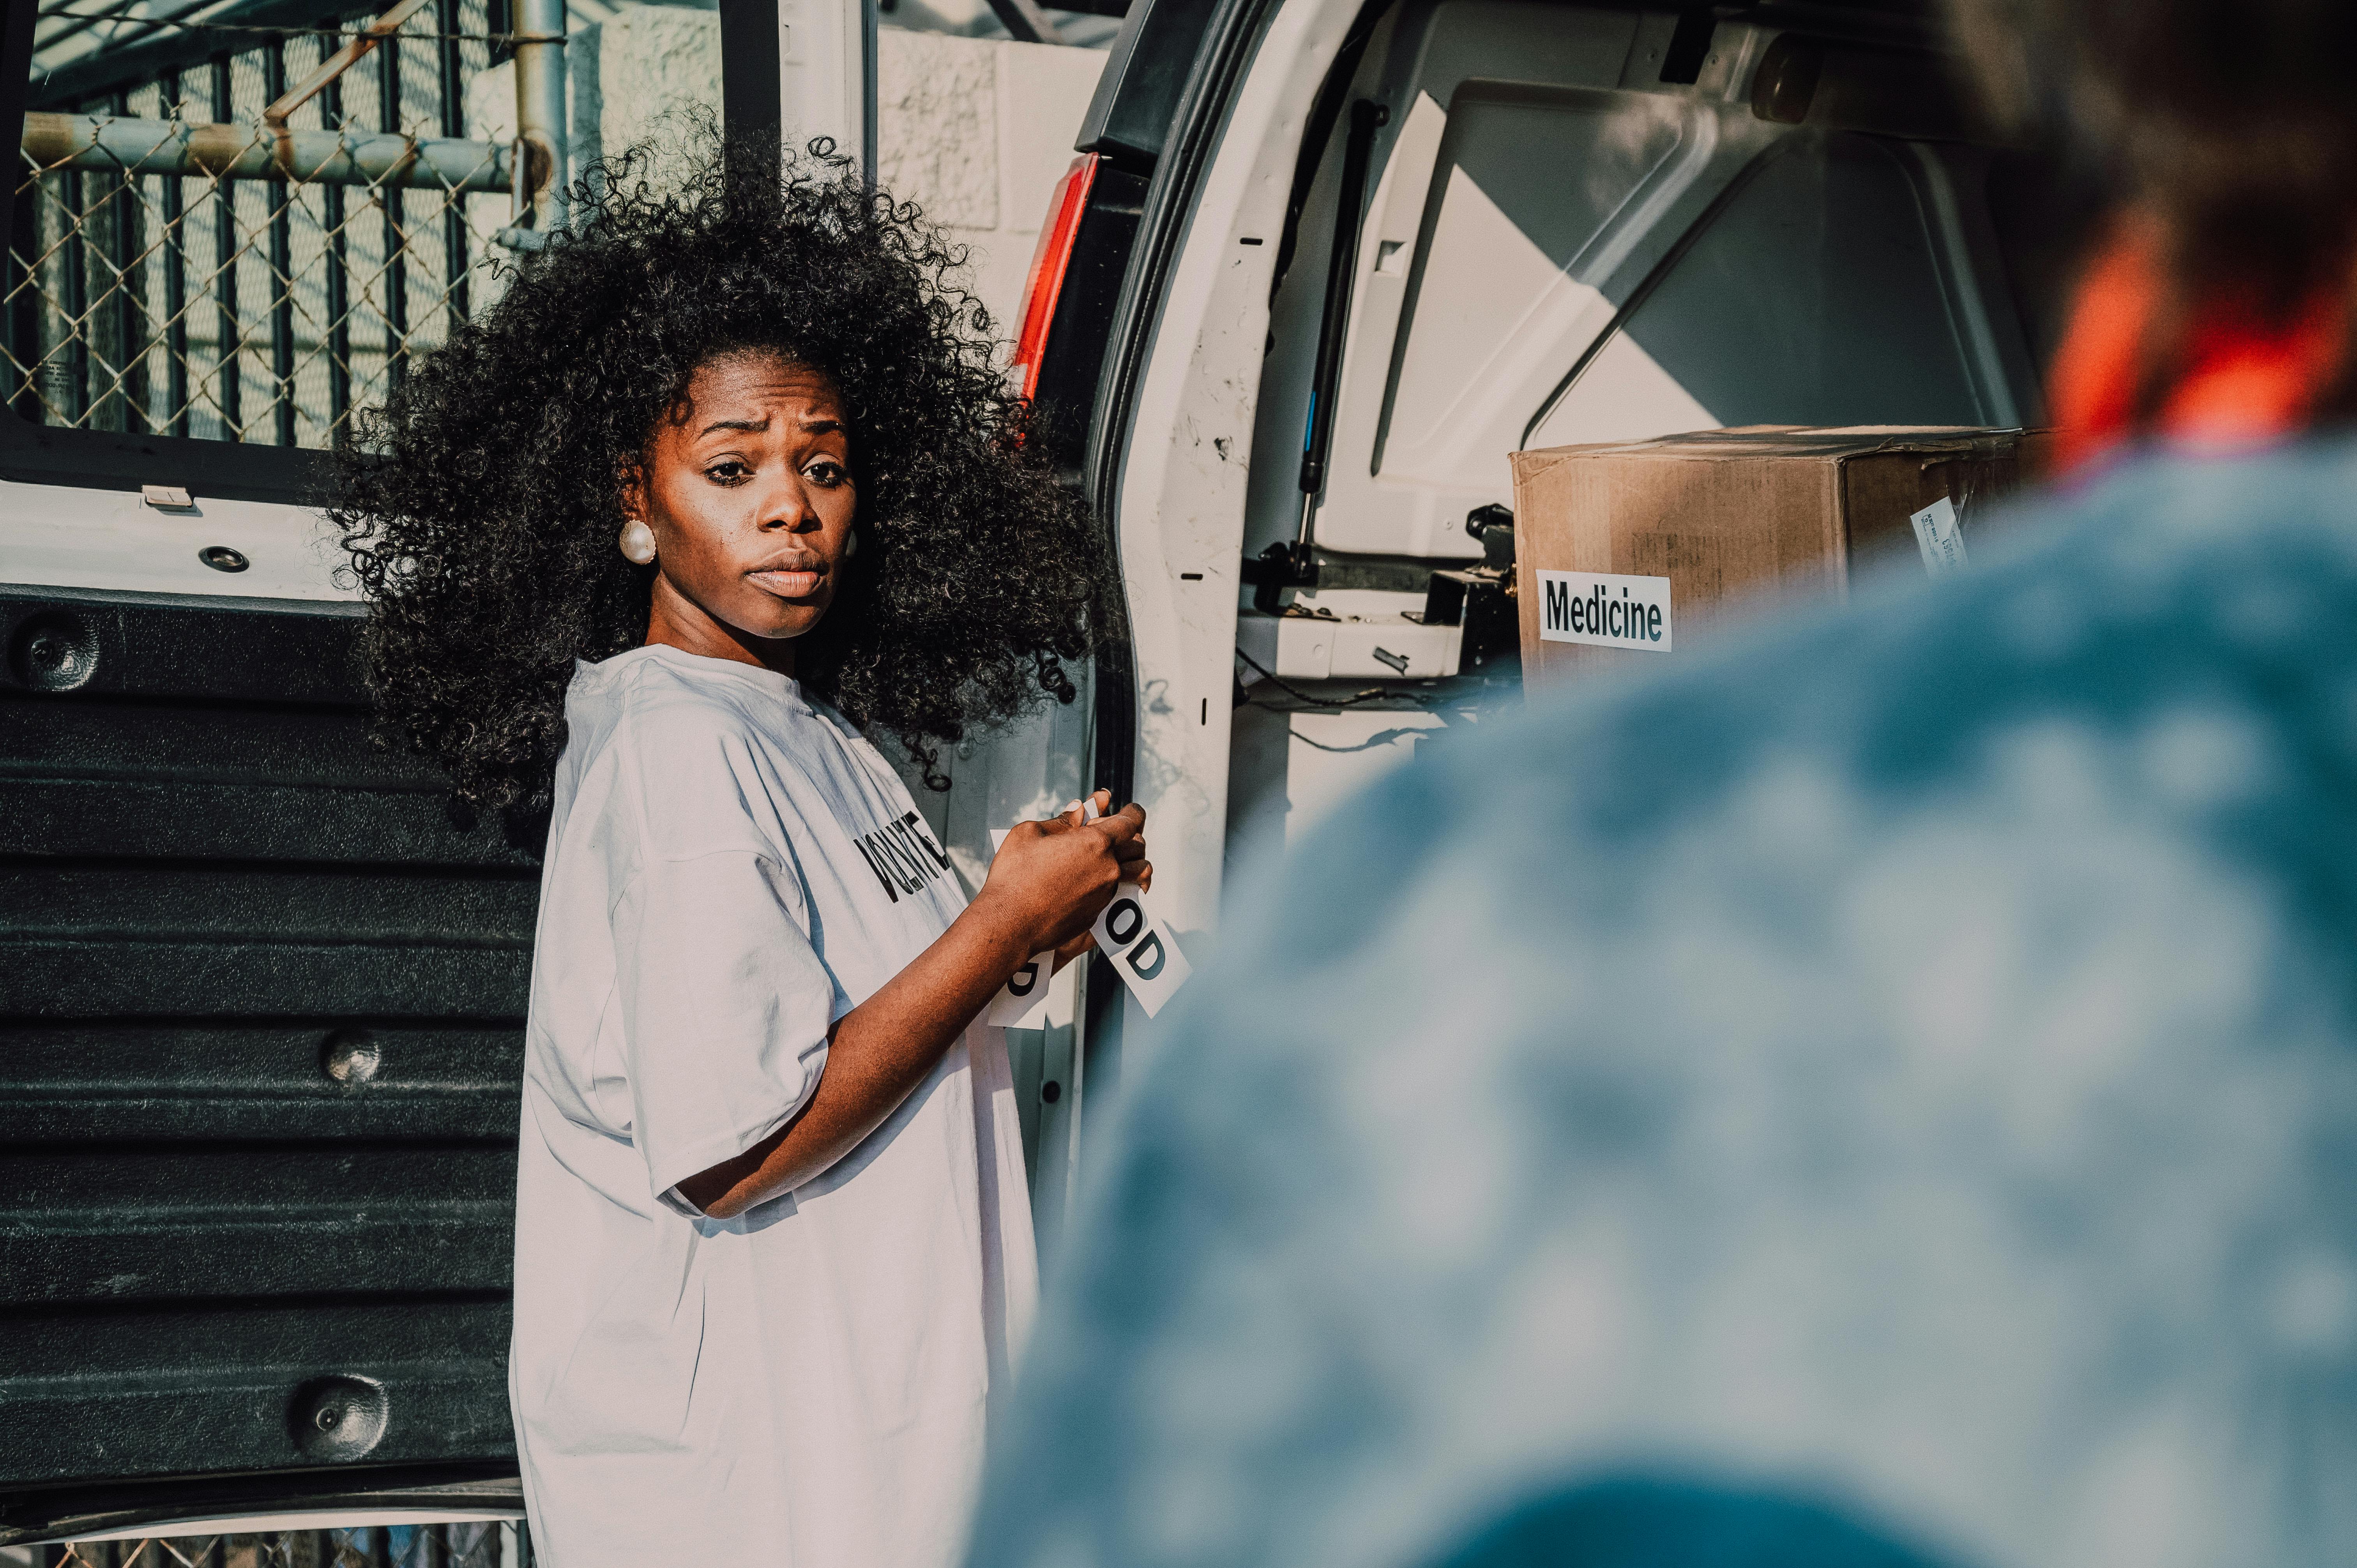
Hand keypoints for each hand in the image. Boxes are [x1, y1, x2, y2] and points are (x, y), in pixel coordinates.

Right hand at [980, 789, 1149, 954]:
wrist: (1009, 924)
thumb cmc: (1014, 875)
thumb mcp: (1030, 833)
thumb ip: (1062, 820)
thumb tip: (1079, 810)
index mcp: (1095, 843)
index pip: (1130, 822)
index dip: (1133, 813)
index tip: (1131, 810)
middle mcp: (1108, 869)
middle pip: (1138, 848)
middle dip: (1132, 837)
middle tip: (1117, 833)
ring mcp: (1105, 895)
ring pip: (1135, 874)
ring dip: (1132, 862)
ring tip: (1119, 858)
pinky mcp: (1097, 914)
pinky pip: (1117, 895)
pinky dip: (1113, 884)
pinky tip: (1095, 881)